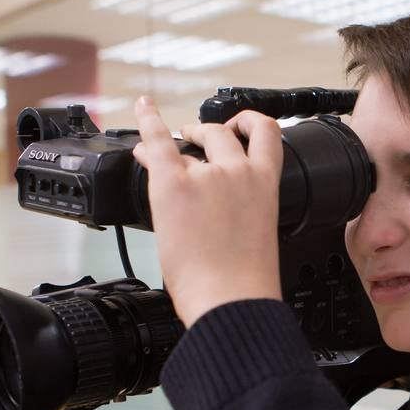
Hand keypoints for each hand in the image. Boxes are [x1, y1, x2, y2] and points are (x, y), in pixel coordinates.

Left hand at [131, 97, 282, 327]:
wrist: (231, 300)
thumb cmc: (244, 281)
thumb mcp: (255, 234)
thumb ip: (240, 209)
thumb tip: (211, 204)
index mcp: (266, 185)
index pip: (266, 134)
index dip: (250, 122)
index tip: (238, 124)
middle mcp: (238, 172)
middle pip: (220, 134)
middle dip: (204, 132)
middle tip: (190, 137)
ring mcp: (206, 176)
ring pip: (189, 142)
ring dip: (177, 138)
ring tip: (160, 142)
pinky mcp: (173, 185)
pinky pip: (156, 143)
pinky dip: (148, 121)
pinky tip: (142, 109)